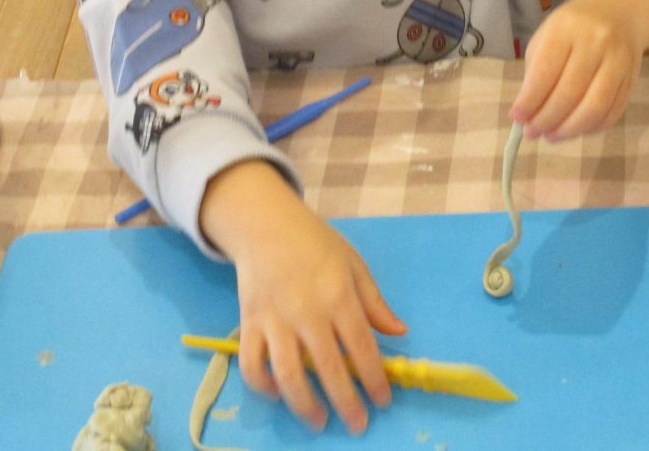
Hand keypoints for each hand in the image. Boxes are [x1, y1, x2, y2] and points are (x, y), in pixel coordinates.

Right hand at [199, 161, 406, 433]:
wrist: (266, 224)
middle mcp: (307, 311)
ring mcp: (275, 319)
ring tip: (319, 420)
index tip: (383, 400)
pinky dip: (263, 386)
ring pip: (288, 374)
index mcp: (338, 295)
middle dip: (346, 402)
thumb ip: (375, 303)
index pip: (362, 347)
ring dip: (305, 404)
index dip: (374, 379)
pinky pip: (251, 363)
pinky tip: (279, 394)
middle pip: (329, 368)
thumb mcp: (353, 265)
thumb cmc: (315, 244)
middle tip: (357, 425)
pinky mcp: (248, 322)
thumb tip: (399, 332)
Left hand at [510, 0, 648, 139]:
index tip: (517, 118)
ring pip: (594, 107)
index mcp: (565, 29)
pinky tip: (576, 129)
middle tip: (532, 133)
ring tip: (552, 136)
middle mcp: (595, 42)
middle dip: (546, 120)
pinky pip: (613, 111)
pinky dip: (592, 128)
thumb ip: (536, 72)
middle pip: (569, 94)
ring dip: (570, 130)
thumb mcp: (547, 37)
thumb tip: (527, 114)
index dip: (529, 101)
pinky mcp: (633, 77)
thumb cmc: (573, 27)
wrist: (620, 10)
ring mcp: (618, 61)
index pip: (545, 72)